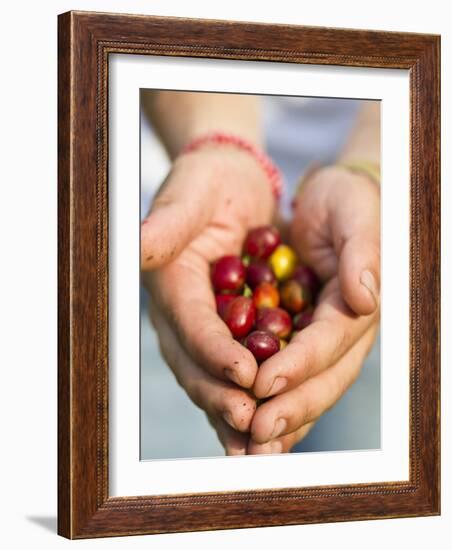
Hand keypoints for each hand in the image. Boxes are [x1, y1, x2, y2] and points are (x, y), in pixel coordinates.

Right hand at [141, 146, 274, 454]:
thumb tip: (137, 245)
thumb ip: (168, 222)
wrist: (225, 183)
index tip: (244, 375)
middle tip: (253, 423)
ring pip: (214, 378)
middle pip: (197, 363)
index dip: (214, 351)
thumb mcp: (191, 194)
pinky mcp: (225, 330)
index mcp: (171, 282)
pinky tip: (272, 428)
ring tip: (260, 444)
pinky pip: (234, 371)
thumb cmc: (209, 183)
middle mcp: (182, 312)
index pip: (191, 324)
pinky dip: (250, 400)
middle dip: (224, 395)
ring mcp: (202, 325)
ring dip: (235, 412)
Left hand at [248, 166, 379, 453]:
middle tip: (254, 435)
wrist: (331, 201)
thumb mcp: (356, 212)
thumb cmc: (346, 201)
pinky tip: (242, 428)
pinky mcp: (298, 338)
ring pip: (303, 388)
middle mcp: (342, 332)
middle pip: (320, 379)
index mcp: (358, 305)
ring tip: (246, 447)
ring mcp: (321, 340)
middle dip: (288, 408)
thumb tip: (366, 298)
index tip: (265, 384)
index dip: (300, 365)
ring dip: (278, 420)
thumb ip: (363, 252)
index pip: (329, 342)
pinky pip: (284, 376)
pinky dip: (267, 403)